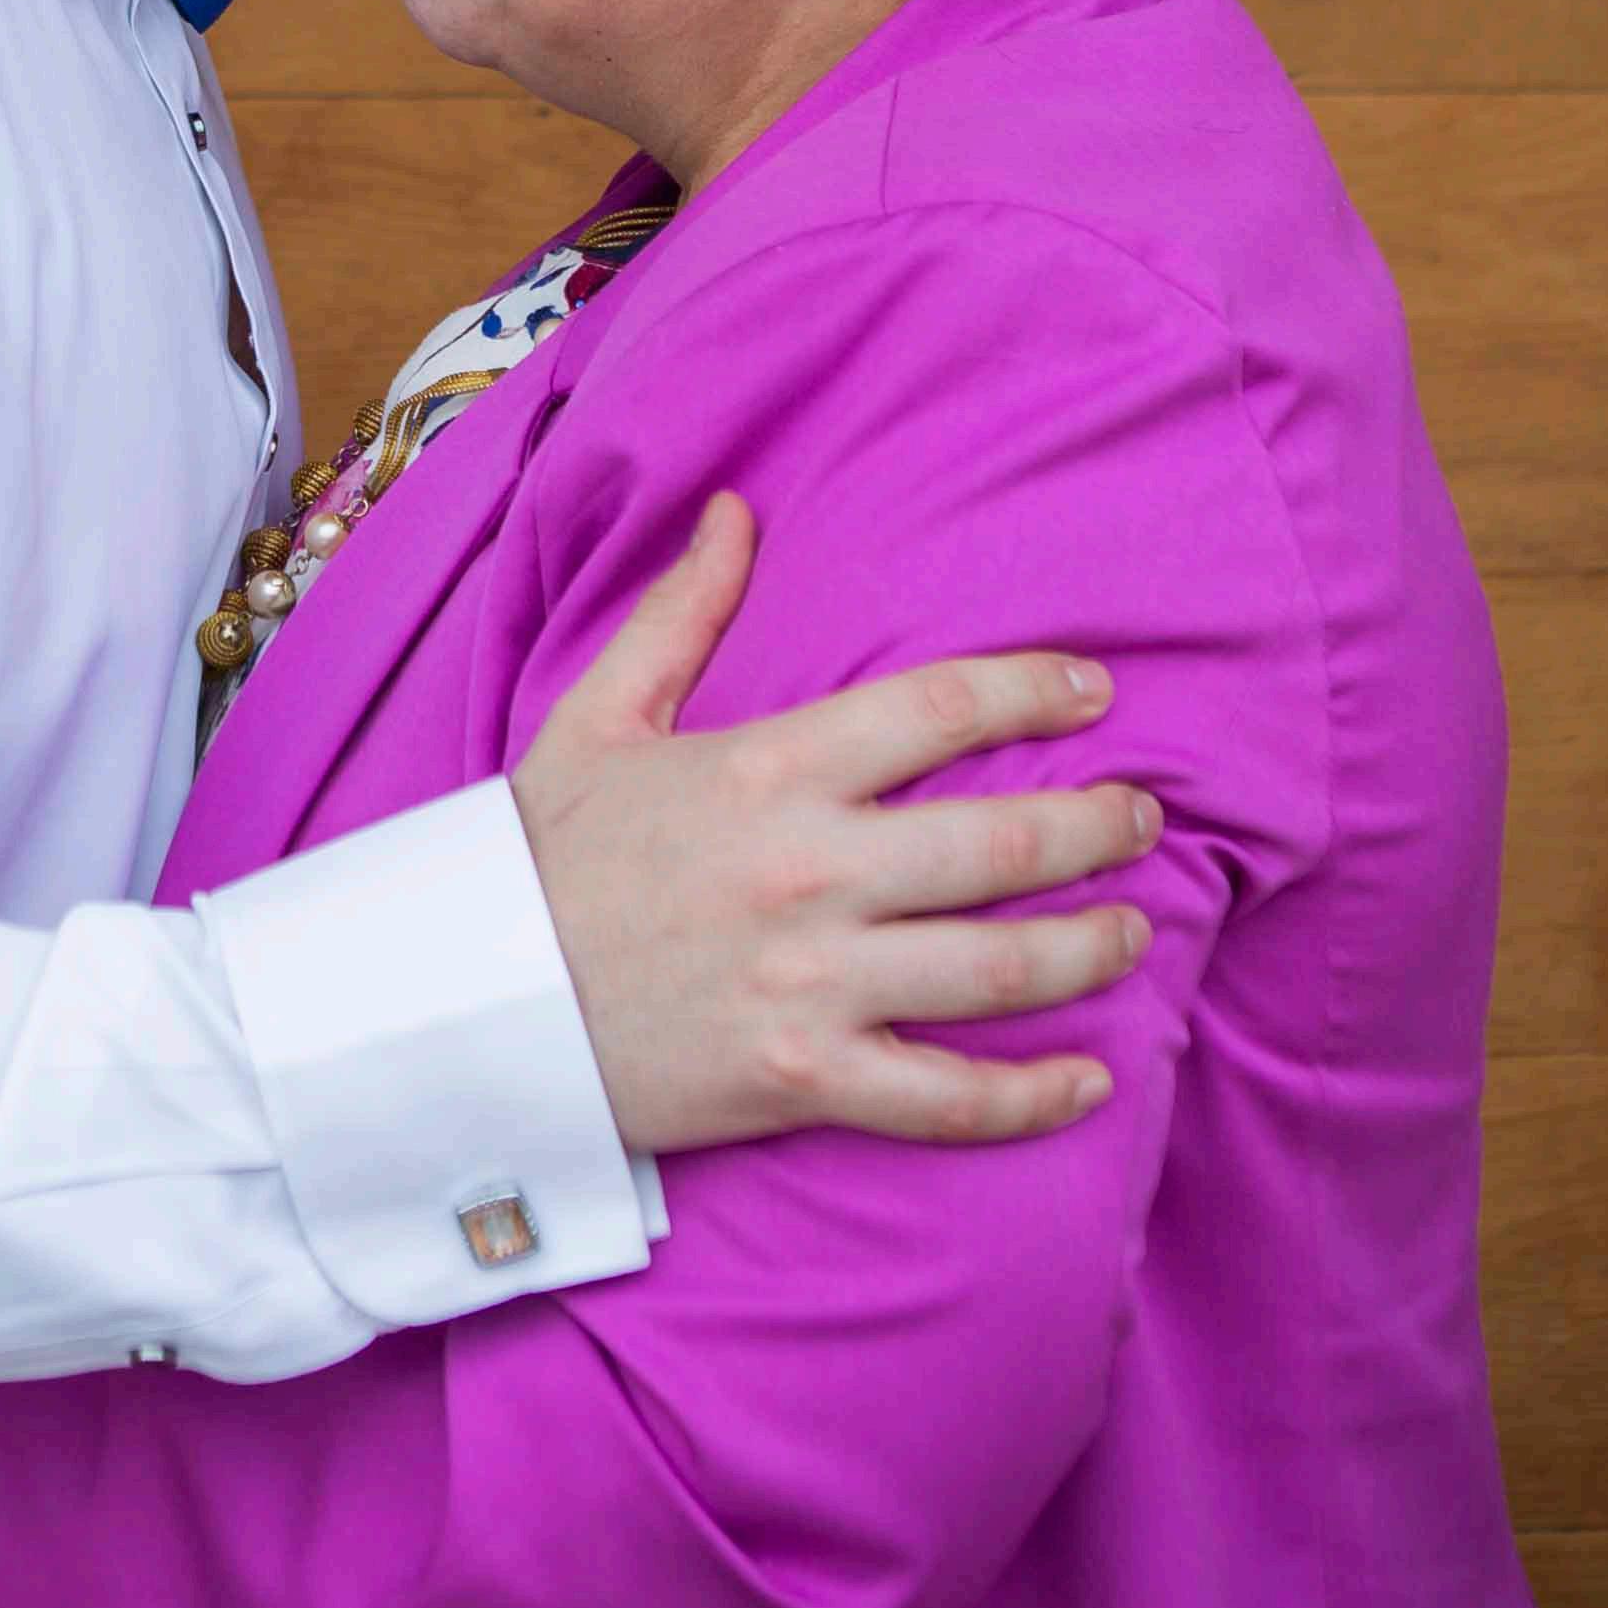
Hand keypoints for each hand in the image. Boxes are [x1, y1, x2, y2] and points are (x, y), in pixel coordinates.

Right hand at [511, 494, 1158, 1156]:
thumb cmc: (536, 855)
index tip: (1094, 691)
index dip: (1036, 690)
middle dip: (1100, 826)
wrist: (462, 1005)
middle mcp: (808, 870)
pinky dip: (1032, 1098)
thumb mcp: (598, 715)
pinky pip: (948, 1098)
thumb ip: (680, 611)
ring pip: (1002, 967)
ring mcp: (812, 980)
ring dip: (1092, 948)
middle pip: (1005, 841)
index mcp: (767, 767)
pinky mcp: (802, 1076)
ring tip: (1132, 930)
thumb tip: (736, 509)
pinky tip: (1087, 1082)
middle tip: (1145, 818)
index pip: (941, 709)